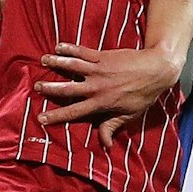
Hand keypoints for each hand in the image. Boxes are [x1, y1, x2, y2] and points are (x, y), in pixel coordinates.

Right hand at [36, 42, 180, 146]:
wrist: (156, 69)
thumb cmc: (144, 94)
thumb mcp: (129, 115)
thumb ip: (112, 126)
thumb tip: (104, 145)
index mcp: (101, 103)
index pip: (74, 112)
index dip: (56, 116)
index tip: (41, 119)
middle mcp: (96, 87)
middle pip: (68, 89)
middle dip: (50, 88)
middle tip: (36, 87)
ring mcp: (98, 70)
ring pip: (72, 66)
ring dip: (56, 63)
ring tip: (43, 60)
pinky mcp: (102, 56)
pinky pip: (82, 52)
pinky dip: (70, 48)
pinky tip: (59, 46)